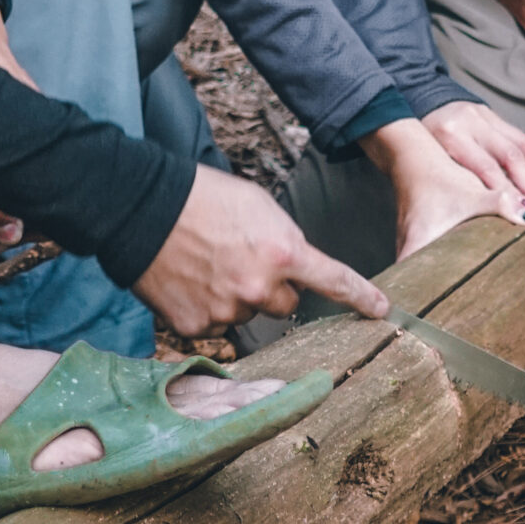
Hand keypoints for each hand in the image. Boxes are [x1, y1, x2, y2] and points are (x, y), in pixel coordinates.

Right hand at [135, 164, 390, 335]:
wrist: (142, 209)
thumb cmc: (203, 197)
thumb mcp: (259, 205)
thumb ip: (285, 239)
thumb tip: (293, 266)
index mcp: (282, 252)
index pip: (334, 280)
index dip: (361, 297)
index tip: (382, 311)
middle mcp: (259, 288)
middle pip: (286, 304)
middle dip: (273, 288)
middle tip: (243, 260)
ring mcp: (227, 311)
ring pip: (248, 314)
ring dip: (237, 297)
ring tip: (207, 263)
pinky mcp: (197, 326)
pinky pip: (215, 325)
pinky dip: (207, 308)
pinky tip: (189, 280)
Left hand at [419, 101, 524, 226]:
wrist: (417, 102)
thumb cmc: (422, 144)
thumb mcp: (431, 162)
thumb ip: (454, 183)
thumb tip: (481, 217)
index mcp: (451, 135)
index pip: (487, 167)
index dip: (507, 192)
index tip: (522, 214)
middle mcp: (471, 121)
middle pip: (510, 154)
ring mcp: (485, 114)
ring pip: (522, 144)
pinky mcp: (494, 114)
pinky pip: (522, 137)